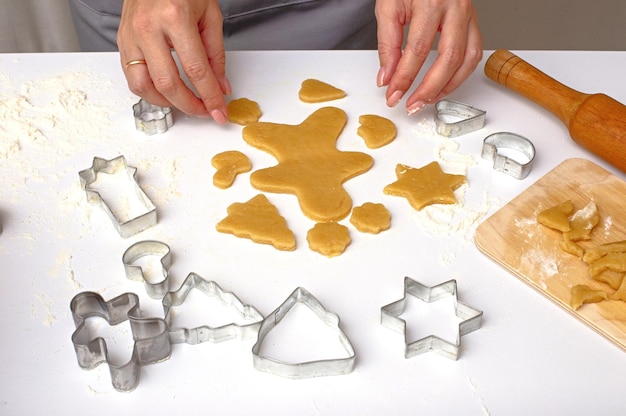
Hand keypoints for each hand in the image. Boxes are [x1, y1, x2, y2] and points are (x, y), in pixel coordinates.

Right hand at [117, 0, 230, 123]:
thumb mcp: (209, 15)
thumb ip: (216, 55)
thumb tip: (220, 86)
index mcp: (174, 17)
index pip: (196, 70)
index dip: (210, 96)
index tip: (219, 111)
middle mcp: (148, 28)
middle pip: (168, 84)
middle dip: (189, 105)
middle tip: (204, 111)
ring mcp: (130, 35)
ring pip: (143, 86)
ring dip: (166, 103)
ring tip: (184, 103)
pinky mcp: (122, 40)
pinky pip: (131, 76)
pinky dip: (149, 91)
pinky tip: (165, 91)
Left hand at [375, 0, 481, 113]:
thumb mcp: (388, 6)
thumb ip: (388, 43)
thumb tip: (387, 77)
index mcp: (432, 1)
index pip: (417, 50)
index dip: (404, 78)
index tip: (393, 95)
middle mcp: (456, 8)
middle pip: (448, 58)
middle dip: (428, 88)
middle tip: (411, 104)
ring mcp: (469, 14)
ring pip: (468, 59)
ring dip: (448, 86)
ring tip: (428, 99)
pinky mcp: (474, 20)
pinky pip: (474, 52)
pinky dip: (461, 74)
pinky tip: (444, 84)